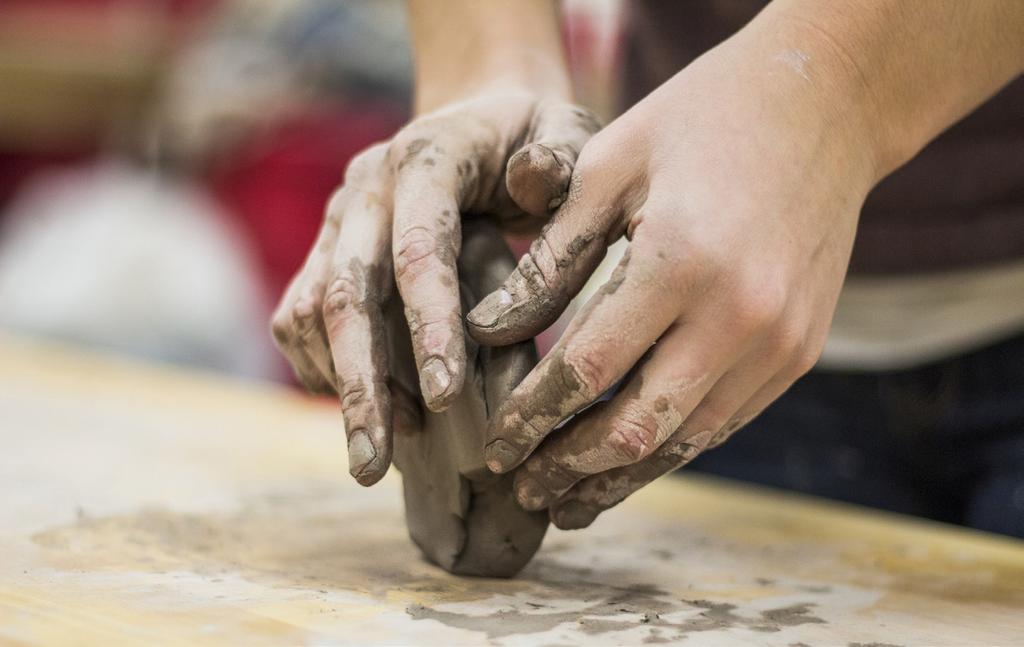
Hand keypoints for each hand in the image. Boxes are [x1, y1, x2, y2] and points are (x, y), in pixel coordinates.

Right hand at [270, 91, 598, 485]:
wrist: (478, 120)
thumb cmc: (533, 138)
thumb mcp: (564, 132)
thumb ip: (558, 159)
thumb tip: (532, 181)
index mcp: (426, 159)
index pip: (418, 249)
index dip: (428, 325)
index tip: (447, 400)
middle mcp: (365, 191)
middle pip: (343, 292)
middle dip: (359, 385)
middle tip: (372, 465)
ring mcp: (336, 223)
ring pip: (308, 313)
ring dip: (340, 387)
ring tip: (380, 454)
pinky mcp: (324, 253)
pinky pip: (299, 320)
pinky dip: (324, 371)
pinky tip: (371, 411)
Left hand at [467, 35, 880, 527]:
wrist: (827, 104)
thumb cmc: (702, 120)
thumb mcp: (608, 166)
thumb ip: (551, 258)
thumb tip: (489, 332)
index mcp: (680, 261)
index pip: (585, 370)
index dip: (531, 418)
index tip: (493, 446)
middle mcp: (739, 316)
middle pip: (636, 427)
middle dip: (569, 467)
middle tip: (520, 488)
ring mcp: (780, 341)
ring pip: (685, 441)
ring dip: (620, 477)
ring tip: (567, 500)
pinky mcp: (801, 351)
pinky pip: (725, 421)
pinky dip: (671, 448)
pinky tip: (630, 460)